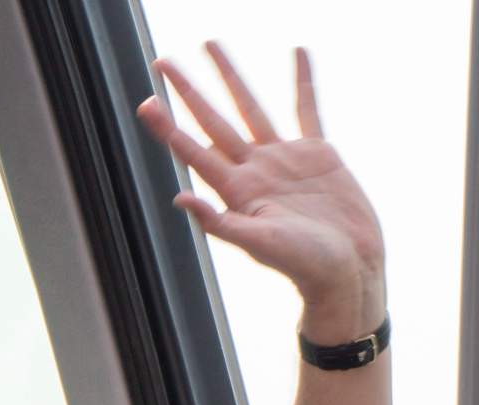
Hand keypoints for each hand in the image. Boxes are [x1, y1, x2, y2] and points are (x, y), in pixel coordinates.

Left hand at [137, 43, 384, 340]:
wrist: (347, 270)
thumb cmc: (304, 265)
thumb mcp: (259, 244)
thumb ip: (220, 222)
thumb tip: (179, 199)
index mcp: (236, 190)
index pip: (193, 150)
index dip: (168, 127)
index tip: (146, 103)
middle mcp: (254, 170)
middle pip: (213, 120)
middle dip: (188, 91)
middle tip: (162, 62)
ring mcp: (283, 159)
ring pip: (250, 107)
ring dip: (230, 77)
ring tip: (210, 45)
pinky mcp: (317, 155)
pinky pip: (307, 109)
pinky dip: (302, 81)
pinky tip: (296, 52)